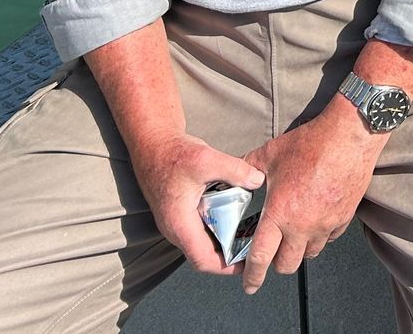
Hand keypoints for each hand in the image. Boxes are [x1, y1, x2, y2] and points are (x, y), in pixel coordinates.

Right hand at [126, 132, 264, 276]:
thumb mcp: (207, 159)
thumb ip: (235, 170)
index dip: (226, 267)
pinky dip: (217, 230)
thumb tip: (259, 180)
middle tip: (254, 249)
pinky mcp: (179, 214)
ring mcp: (175, 223)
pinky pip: (199, 231)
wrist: (154, 144)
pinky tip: (234, 218)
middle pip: (204, 256)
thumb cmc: (174, 154)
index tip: (248, 265)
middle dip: (229, 257)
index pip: (203, 260)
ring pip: (201, 244)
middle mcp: (175, 229)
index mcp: (180, 224)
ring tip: (248, 237)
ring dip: (223, 243)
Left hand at [238, 103, 381, 293]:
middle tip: (272, 253)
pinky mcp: (344, 217)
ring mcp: (325, 224)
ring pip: (310, 254)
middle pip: (287, 265)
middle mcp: (302, 226)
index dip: (252, 276)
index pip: (261, 257)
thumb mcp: (270, 154)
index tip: (249, 285)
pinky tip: (315, 221)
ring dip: (299, 250)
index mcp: (279, 214)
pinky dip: (320, 236)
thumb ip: (248, 168)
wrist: (349, 136)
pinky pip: (329, 238)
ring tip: (294, 235)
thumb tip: (235, 174)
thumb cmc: (309, 144)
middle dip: (276, 264)